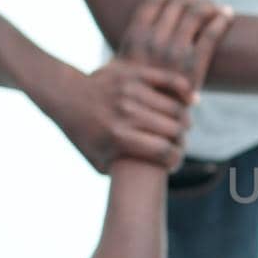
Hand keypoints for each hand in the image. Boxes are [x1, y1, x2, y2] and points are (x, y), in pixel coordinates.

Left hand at [43, 58, 192, 171]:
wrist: (66, 96)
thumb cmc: (85, 134)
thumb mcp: (99, 161)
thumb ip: (123, 173)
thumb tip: (150, 184)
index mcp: (118, 137)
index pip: (163, 151)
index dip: (175, 159)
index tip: (174, 162)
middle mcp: (125, 113)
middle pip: (173, 130)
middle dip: (181, 140)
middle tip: (178, 143)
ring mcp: (130, 91)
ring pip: (175, 108)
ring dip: (184, 120)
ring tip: (182, 126)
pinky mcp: (134, 73)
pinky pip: (170, 80)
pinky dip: (185, 91)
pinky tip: (191, 101)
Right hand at [119, 0, 234, 102]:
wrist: (144, 128)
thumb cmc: (134, 99)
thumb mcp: (122, 70)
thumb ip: (133, 50)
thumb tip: (143, 33)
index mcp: (134, 40)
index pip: (150, 3)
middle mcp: (152, 43)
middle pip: (175, 5)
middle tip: (202, 2)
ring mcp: (172, 53)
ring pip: (195, 13)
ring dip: (209, 5)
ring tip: (217, 7)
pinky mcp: (192, 66)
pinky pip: (211, 34)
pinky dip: (221, 20)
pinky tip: (227, 16)